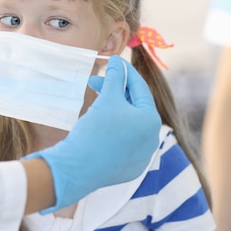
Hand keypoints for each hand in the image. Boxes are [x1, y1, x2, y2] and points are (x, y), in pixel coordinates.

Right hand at [26, 55, 160, 212]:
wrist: (78, 169)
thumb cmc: (96, 131)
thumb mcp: (107, 98)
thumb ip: (114, 77)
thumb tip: (117, 61)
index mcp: (151, 120)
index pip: (140, 88)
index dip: (125, 72)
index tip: (112, 62)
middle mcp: (151, 139)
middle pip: (135, 106)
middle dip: (115, 91)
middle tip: (95, 82)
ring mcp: (142, 156)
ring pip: (129, 124)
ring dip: (113, 109)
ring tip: (94, 103)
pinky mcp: (129, 168)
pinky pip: (123, 142)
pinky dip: (112, 129)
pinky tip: (97, 125)